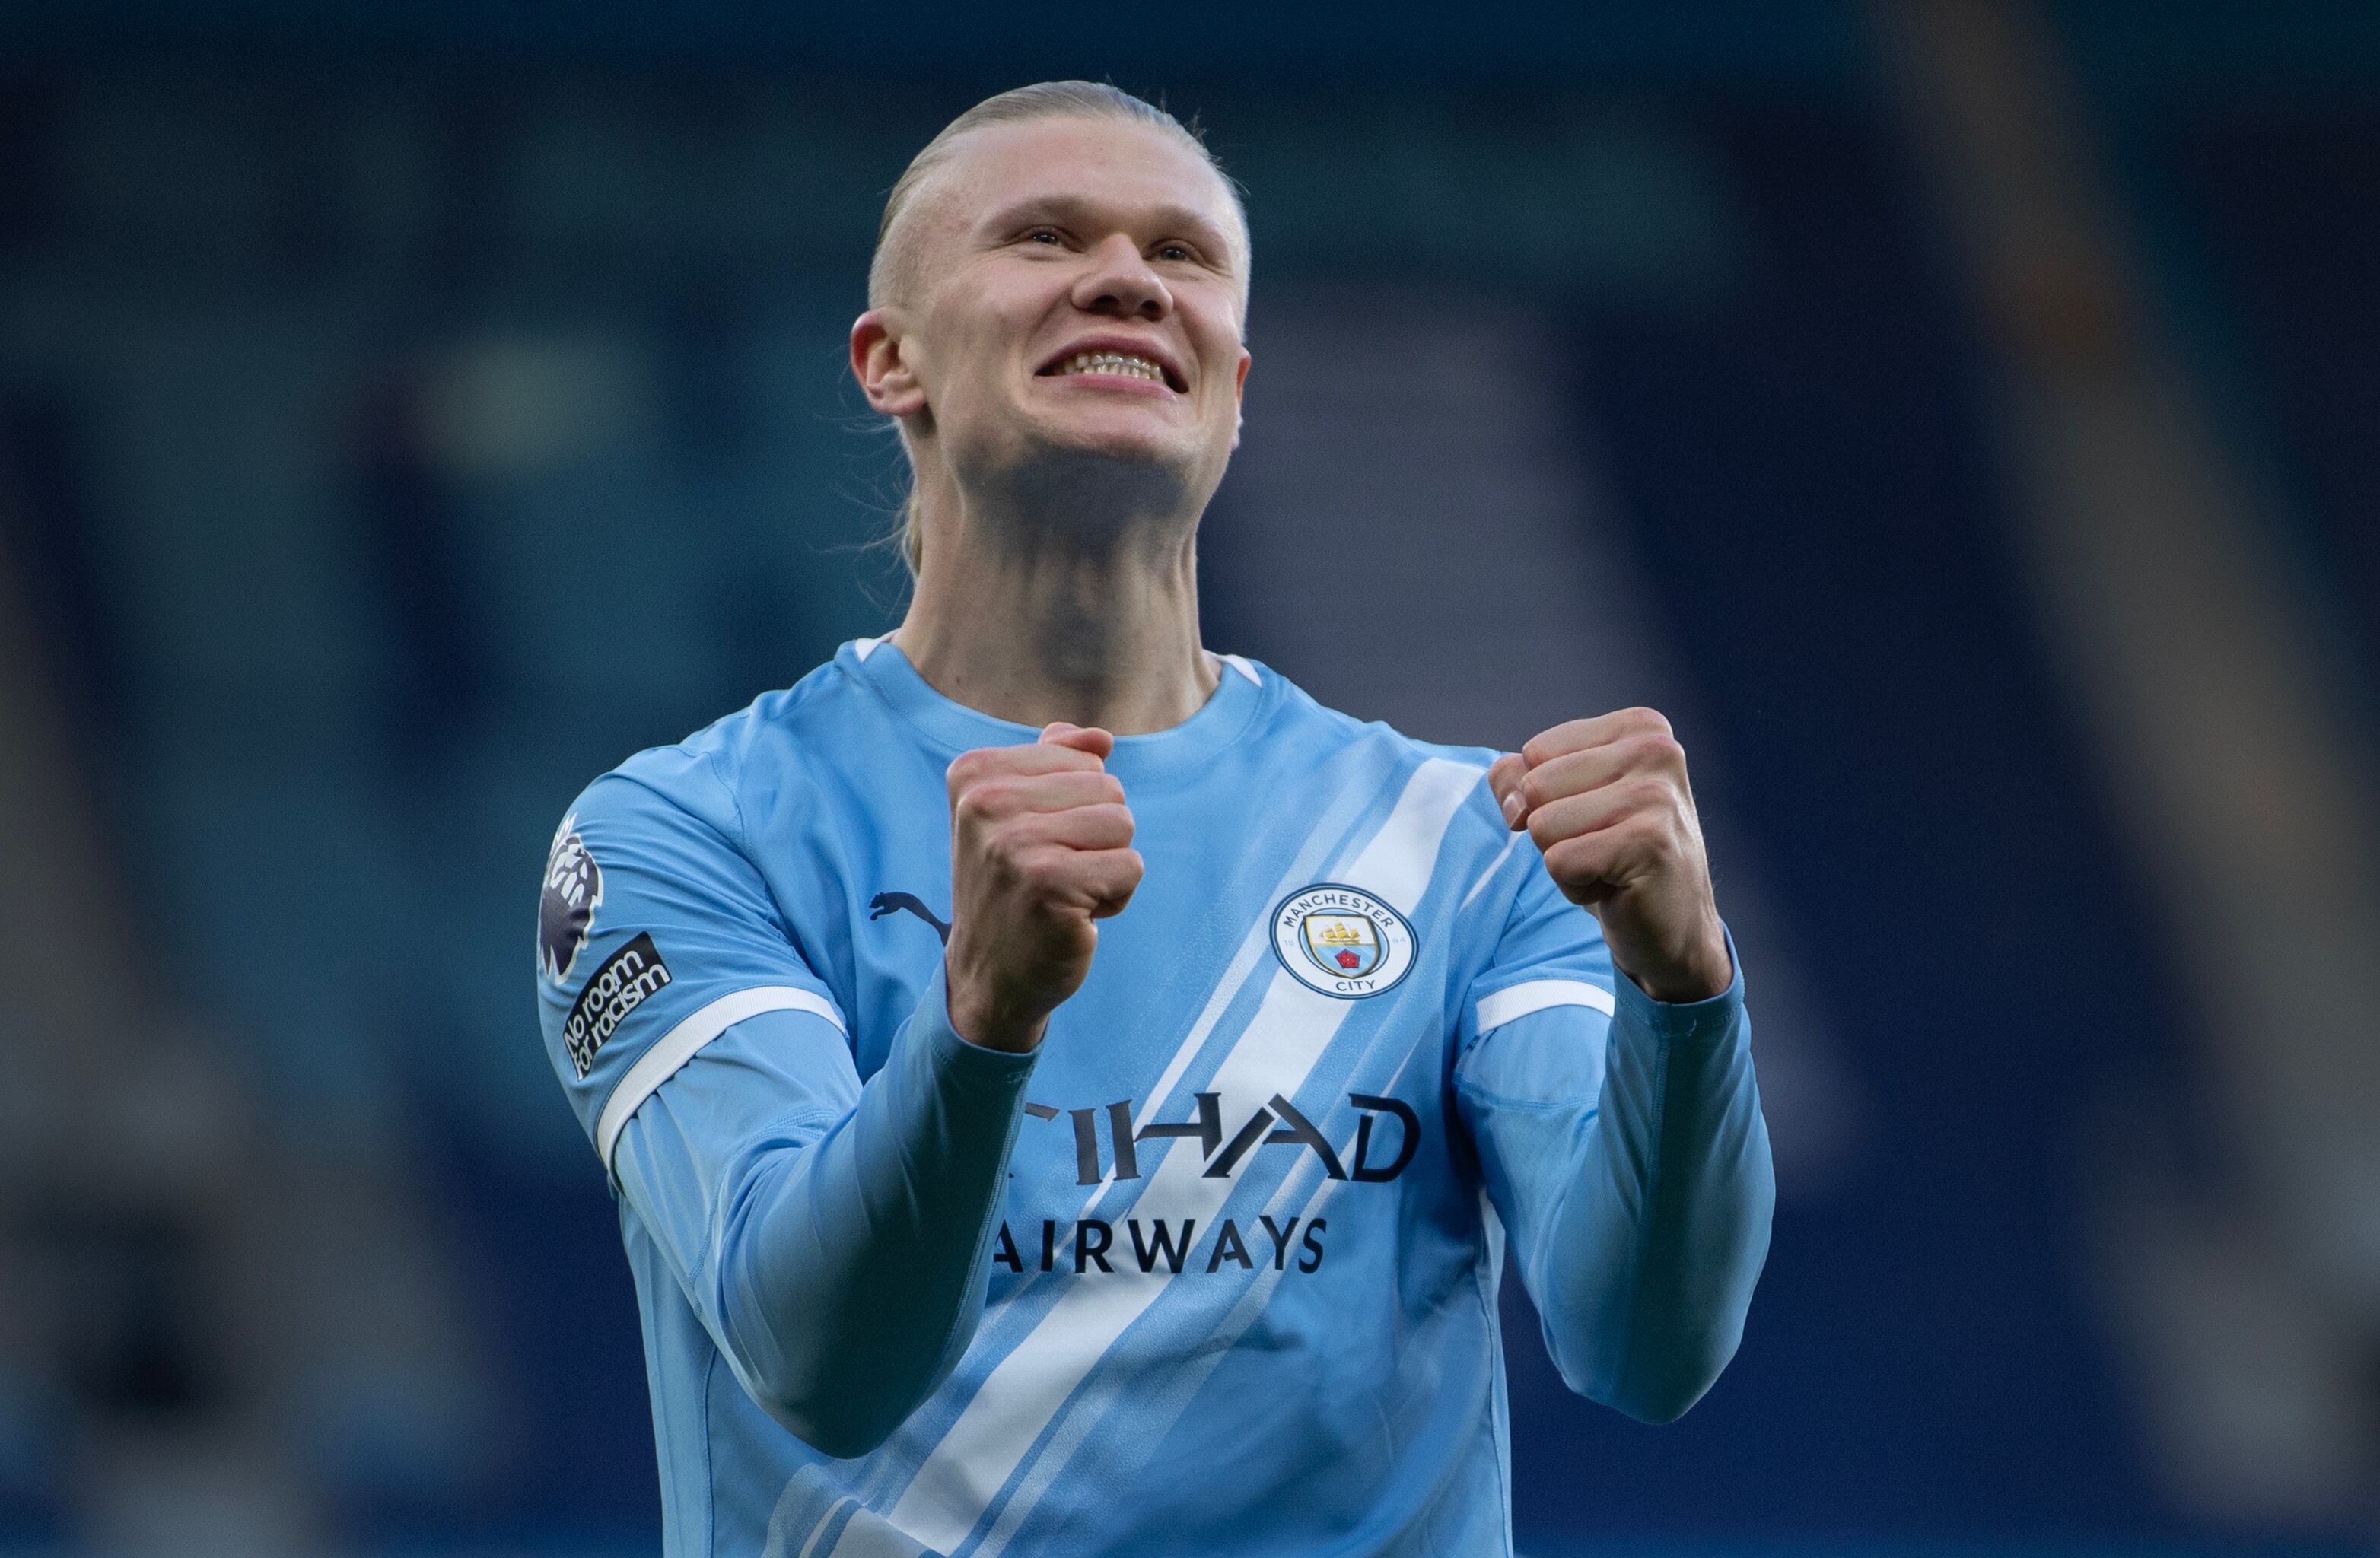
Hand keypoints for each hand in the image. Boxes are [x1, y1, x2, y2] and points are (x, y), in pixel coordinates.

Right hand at [942, 723, 1142, 1051]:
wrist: (991, 973)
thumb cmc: (1014, 887)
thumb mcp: (1019, 815)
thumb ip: (1055, 765)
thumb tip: (1100, 737)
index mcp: (974, 773)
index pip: (1085, 757)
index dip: (1079, 804)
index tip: (1040, 842)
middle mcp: (985, 802)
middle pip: (1108, 787)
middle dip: (1098, 836)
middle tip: (1054, 873)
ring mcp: (1013, 843)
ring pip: (1122, 823)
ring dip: (1108, 865)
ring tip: (1066, 891)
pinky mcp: (1047, 885)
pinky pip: (1130, 867)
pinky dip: (1115, 897)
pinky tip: (1075, 915)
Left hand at [1488, 708, 1732, 1004]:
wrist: (1672, 926)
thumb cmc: (1613, 856)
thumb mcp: (1561, 803)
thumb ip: (1518, 778)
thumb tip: (1513, 800)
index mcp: (1640, 727)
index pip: (1535, 753)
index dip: (1547, 799)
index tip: (1596, 819)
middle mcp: (1656, 750)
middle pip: (1536, 787)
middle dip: (1553, 832)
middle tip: (1603, 848)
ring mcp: (1656, 795)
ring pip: (1543, 825)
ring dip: (1564, 860)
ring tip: (1609, 866)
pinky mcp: (1649, 842)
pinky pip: (1559, 861)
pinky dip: (1575, 886)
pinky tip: (1616, 887)